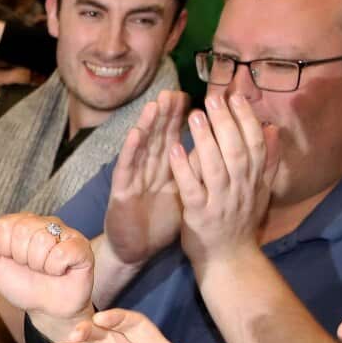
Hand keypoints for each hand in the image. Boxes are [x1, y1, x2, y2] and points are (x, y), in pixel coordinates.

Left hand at [0, 213, 93, 334]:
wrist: (47, 309)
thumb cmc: (23, 286)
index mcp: (21, 224)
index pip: (3, 226)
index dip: (5, 250)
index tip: (14, 261)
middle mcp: (43, 223)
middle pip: (23, 231)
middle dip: (22, 258)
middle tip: (32, 268)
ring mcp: (64, 232)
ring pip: (42, 241)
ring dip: (40, 265)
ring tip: (46, 270)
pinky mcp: (81, 246)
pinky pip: (62, 253)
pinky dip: (56, 269)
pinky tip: (60, 271)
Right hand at [103, 90, 187, 265]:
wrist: (135, 250)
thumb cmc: (160, 223)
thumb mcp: (185, 194)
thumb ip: (197, 172)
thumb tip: (220, 151)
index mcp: (166, 169)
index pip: (175, 138)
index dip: (183, 119)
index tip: (193, 98)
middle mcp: (149, 169)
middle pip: (158, 137)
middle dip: (166, 114)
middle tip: (173, 92)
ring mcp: (134, 179)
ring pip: (142, 148)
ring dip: (148, 125)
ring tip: (155, 104)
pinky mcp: (121, 192)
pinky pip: (126, 169)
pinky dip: (130, 151)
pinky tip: (135, 134)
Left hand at [168, 94, 279, 265]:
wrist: (230, 260)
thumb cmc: (241, 222)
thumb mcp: (260, 192)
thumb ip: (267, 162)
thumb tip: (274, 130)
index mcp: (254, 180)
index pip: (254, 143)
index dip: (246, 119)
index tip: (236, 96)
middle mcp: (241, 188)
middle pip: (235, 149)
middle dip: (225, 122)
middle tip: (213, 98)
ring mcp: (221, 201)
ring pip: (215, 166)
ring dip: (205, 139)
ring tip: (194, 116)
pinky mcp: (200, 215)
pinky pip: (191, 188)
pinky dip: (183, 168)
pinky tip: (174, 149)